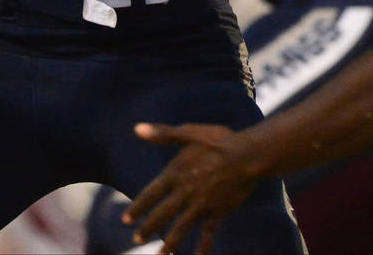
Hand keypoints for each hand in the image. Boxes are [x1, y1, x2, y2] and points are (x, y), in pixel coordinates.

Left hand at [124, 122, 258, 254]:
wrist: (247, 155)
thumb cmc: (219, 141)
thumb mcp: (189, 132)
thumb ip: (163, 134)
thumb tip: (137, 129)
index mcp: (176, 173)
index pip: (151, 194)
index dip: (138, 208)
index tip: (126, 220)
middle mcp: (185, 192)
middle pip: (162, 215)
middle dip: (148, 228)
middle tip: (136, 240)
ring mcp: (201, 205)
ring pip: (181, 228)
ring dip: (170, 243)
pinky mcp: (218, 212)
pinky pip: (208, 233)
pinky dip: (204, 246)